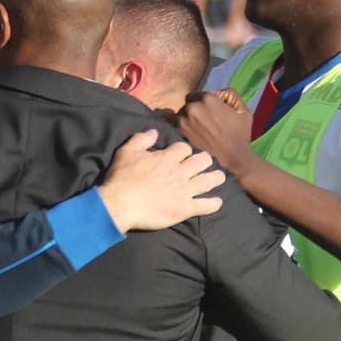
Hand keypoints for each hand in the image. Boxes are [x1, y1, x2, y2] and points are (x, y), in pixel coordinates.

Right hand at [95, 130, 224, 232]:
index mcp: (167, 158)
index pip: (185, 148)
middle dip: (205, 160)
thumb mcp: (126, 151)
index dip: (185, 151)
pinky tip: (217, 203)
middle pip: (202, 161)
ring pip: (208, 181)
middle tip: (205, 163)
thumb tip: (154, 132)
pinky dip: (213, 204)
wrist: (121, 204)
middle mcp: (180, 172)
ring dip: (216, 178)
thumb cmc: (122, 178)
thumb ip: (141, 139)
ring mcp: (184, 191)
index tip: (183, 154)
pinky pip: (205, 206)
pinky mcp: (184, 209)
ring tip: (220, 178)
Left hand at [175, 89, 256, 179]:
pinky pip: (176, 126)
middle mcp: (192, 107)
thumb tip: (217, 92)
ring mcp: (183, 121)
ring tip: (198, 129)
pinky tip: (192, 135)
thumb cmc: (240, 134)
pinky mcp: (179, 134)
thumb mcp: (243, 110)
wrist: (233, 158)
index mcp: (207, 99)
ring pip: (181, 114)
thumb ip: (230, 95)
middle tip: (204, 121)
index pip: (197, 95)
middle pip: (188, 104)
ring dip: (187, 118)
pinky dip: (182, 128)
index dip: (203, 102)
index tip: (210, 111)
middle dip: (195, 109)